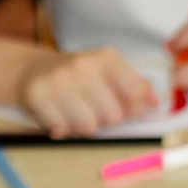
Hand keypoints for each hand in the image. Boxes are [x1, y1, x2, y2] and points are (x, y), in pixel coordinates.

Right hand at [16, 48, 157, 137]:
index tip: (133, 109)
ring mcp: (58, 81)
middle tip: (97, 110)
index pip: (135, 91)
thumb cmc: (78, 76)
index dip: (137, 107)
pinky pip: (63, 129)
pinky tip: (61, 115)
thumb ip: (134, 86)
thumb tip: (155, 102)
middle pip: (113, 114)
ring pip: (89, 125)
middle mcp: (82, 66)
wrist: (32, 71)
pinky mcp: (38, 97)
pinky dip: (65, 129)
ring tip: (79, 113)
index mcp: (106, 58)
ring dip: (87, 127)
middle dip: (109, 119)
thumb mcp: (109, 71)